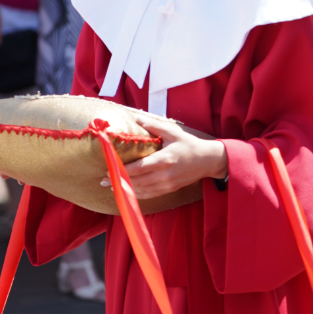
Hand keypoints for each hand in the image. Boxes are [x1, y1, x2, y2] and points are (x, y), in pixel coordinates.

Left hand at [105, 118, 226, 199]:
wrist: (208, 160)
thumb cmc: (190, 145)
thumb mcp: (173, 133)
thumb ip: (155, 126)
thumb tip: (137, 118)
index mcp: (164, 160)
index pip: (138, 168)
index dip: (122, 171)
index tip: (109, 170)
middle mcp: (164, 174)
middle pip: (137, 182)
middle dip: (119, 182)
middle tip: (104, 181)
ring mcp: (167, 184)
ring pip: (143, 190)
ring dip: (127, 190)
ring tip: (113, 187)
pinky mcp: (170, 189)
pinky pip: (151, 194)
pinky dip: (138, 194)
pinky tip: (129, 191)